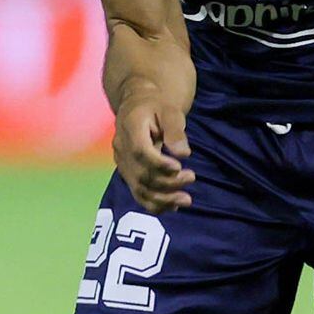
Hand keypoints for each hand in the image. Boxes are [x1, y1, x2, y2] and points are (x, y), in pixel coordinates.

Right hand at [113, 94, 193, 212]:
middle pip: (141, 174)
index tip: (179, 167)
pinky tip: (173, 206)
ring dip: (162, 199)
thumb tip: (183, 153)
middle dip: (167, 182)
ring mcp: (122, 163)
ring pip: (138, 188)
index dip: (159, 164)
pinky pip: (137, 193)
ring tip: (186, 199)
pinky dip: (154, 204)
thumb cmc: (157, 107)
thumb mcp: (170, 111)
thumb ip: (175, 131)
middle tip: (191, 177)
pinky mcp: (127, 173)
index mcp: (130, 128)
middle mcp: (121, 148)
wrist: (137, 107)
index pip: (140, 152)